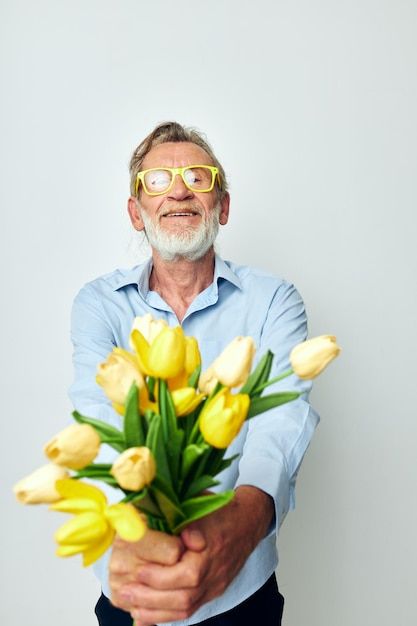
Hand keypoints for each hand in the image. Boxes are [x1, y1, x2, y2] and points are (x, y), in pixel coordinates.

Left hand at [111, 486, 273, 625]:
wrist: (248, 521)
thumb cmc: (221, 509)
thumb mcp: (201, 503)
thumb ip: (180, 515)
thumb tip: (151, 517)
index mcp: (212, 549)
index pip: (186, 574)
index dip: (160, 576)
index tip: (138, 570)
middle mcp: (215, 571)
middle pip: (184, 596)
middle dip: (151, 597)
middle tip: (125, 591)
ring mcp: (215, 584)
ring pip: (186, 608)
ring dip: (156, 610)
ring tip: (131, 605)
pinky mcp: (213, 591)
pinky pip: (190, 611)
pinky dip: (166, 616)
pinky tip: (145, 615)